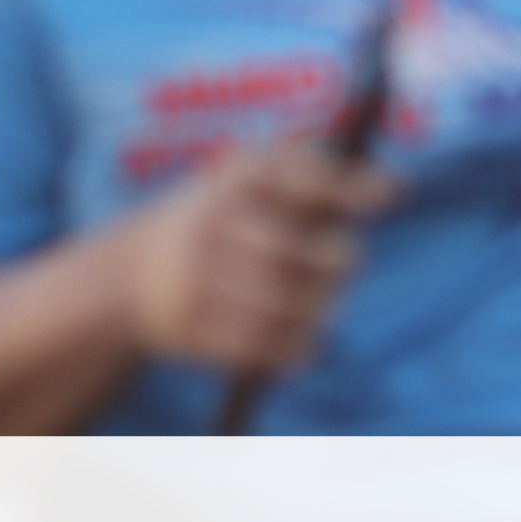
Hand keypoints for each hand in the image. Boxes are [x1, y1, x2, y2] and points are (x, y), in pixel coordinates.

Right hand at [121, 136, 394, 373]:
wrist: (125, 277)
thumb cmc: (217, 221)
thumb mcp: (246, 180)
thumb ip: (314, 174)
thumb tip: (395, 187)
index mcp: (232, 178)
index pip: (300, 178)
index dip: (349, 186)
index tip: (392, 194)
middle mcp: (212, 222)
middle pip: (305, 251)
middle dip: (339, 260)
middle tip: (343, 263)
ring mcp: (197, 277)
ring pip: (289, 305)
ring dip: (320, 309)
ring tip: (323, 304)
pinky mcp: (190, 326)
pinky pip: (263, 346)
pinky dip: (295, 348)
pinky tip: (304, 342)